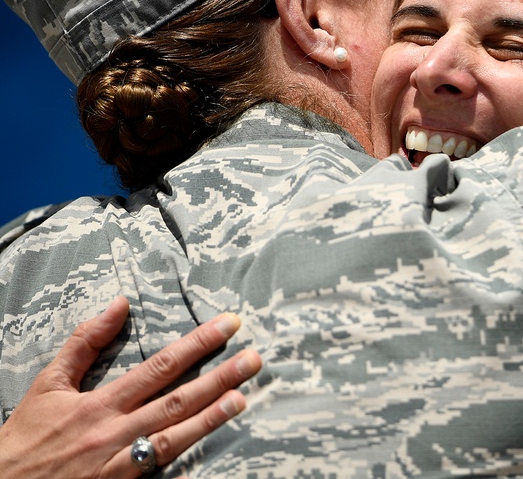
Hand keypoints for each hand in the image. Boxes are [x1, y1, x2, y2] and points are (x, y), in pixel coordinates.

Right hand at [0, 296, 261, 477]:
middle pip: (177, 400)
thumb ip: (85, 343)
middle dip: (220, 377)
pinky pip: (160, 473)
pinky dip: (187, 461)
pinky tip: (215, 447)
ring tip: (244, 398)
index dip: (198, 344)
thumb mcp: (48, 385)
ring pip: (175, 439)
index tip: (229, 324)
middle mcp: (114, 433)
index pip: (160, 366)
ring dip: (212, 418)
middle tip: (255, 358)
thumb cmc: (24, 438)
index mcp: (100, 404)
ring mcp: (119, 465)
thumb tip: (119, 303)